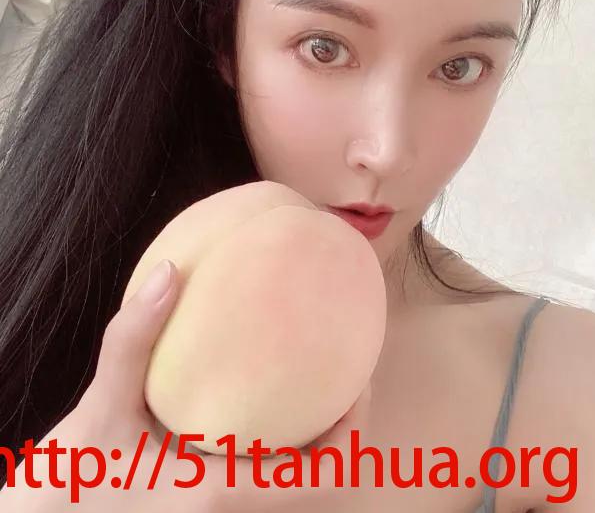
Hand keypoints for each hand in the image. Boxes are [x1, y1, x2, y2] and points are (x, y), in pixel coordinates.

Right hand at [0, 259, 371, 510]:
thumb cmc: (70, 486)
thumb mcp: (99, 409)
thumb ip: (133, 339)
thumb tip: (172, 272)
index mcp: (221, 493)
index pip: (318, 476)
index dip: (351, 430)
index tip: (359, 377)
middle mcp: (229, 512)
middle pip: (319, 483)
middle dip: (342, 431)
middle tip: (345, 373)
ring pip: (292, 487)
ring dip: (314, 441)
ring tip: (314, 382)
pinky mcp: (203, 507)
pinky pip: (262, 481)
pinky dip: (280, 448)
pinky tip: (262, 404)